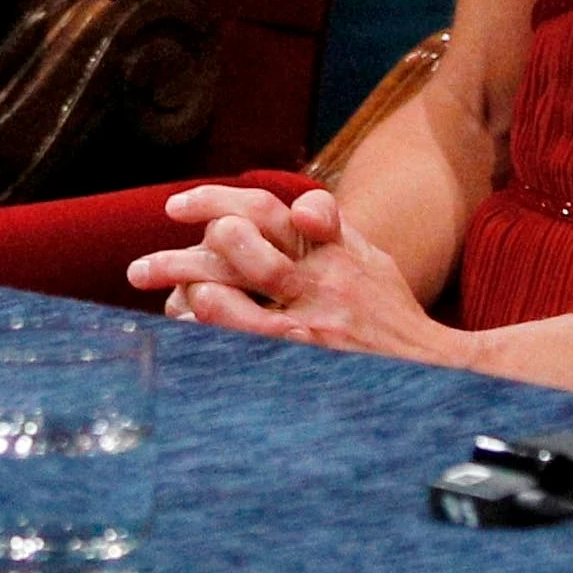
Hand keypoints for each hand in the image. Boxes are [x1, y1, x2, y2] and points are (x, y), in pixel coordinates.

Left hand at [125, 184, 465, 367]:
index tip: (176, 208)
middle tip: (138, 269)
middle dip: (181, 256)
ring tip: (162, 302)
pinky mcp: (305, 362)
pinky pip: (242, 348)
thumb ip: (331, 229)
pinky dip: (209, 340)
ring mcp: (310, 324)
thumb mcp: (370, 259)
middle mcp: (317, 279)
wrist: (434, 371)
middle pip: (237, 247)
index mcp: (329, 246)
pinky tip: (187, 340)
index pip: (264, 207)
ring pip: (233, 299)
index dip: (214, 202)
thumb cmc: (392, 313)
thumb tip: (298, 208)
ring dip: (190, 295)